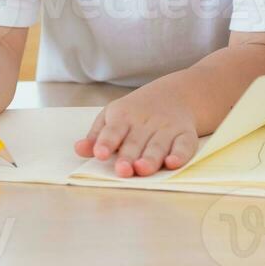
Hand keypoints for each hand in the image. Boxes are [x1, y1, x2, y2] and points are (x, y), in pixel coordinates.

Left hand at [73, 81, 198, 176]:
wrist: (177, 95)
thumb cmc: (136, 112)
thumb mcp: (113, 116)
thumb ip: (97, 135)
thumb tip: (78, 150)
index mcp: (124, 116)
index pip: (113, 130)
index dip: (106, 142)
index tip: (100, 154)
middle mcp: (145, 122)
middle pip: (135, 141)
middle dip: (128, 156)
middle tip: (122, 170)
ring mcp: (167, 128)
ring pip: (158, 145)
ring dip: (151, 158)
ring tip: (142, 169)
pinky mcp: (186, 135)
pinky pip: (185, 145)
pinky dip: (180, 154)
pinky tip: (172, 163)